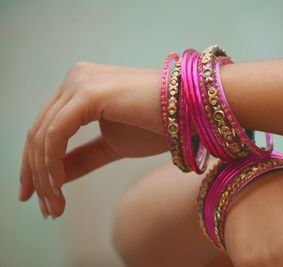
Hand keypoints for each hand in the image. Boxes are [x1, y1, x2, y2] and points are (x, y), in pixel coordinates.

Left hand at [19, 62, 166, 218]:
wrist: (193, 112)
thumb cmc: (160, 125)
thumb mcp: (113, 146)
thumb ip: (81, 157)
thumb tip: (55, 178)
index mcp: (82, 86)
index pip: (47, 127)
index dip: (36, 163)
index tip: (37, 195)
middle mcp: (76, 78)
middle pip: (39, 131)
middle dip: (37, 174)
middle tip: (46, 209)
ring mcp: (80, 82)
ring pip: (44, 135)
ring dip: (45, 176)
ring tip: (54, 206)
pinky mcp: (88, 92)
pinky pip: (56, 134)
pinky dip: (52, 164)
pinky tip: (58, 187)